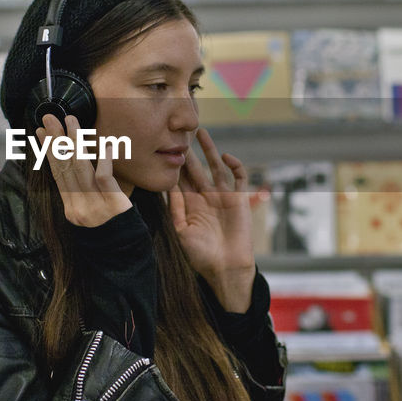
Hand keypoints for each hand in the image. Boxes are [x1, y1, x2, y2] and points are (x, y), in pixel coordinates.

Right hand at [36, 114, 131, 226]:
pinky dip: (103, 159)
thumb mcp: (94, 213)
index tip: (41, 132)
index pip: (57, 174)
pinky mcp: (113, 205)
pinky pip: (103, 177)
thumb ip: (85, 192)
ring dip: (74, 141)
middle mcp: (78, 208)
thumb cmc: (115, 232)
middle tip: (49, 117)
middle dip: (56, 139)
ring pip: (80, 168)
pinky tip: (106, 144)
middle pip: (64, 167)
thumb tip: (79, 164)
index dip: (48, 151)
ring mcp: (94, 207)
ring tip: (70, 121)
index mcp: (71, 208)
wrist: (127, 257)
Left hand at [168, 127, 256, 312]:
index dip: (173, 165)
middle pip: (196, 169)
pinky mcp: (239, 199)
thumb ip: (175, 208)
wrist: (226, 268)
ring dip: (209, 150)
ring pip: (215, 167)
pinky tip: (225, 156)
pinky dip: (234, 165)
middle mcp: (206, 197)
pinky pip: (238, 177)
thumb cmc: (201, 255)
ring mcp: (223, 197)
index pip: (180, 180)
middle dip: (189, 152)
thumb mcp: (182, 231)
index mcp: (191, 205)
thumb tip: (167, 186)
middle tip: (180, 132)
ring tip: (201, 132)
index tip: (162, 148)